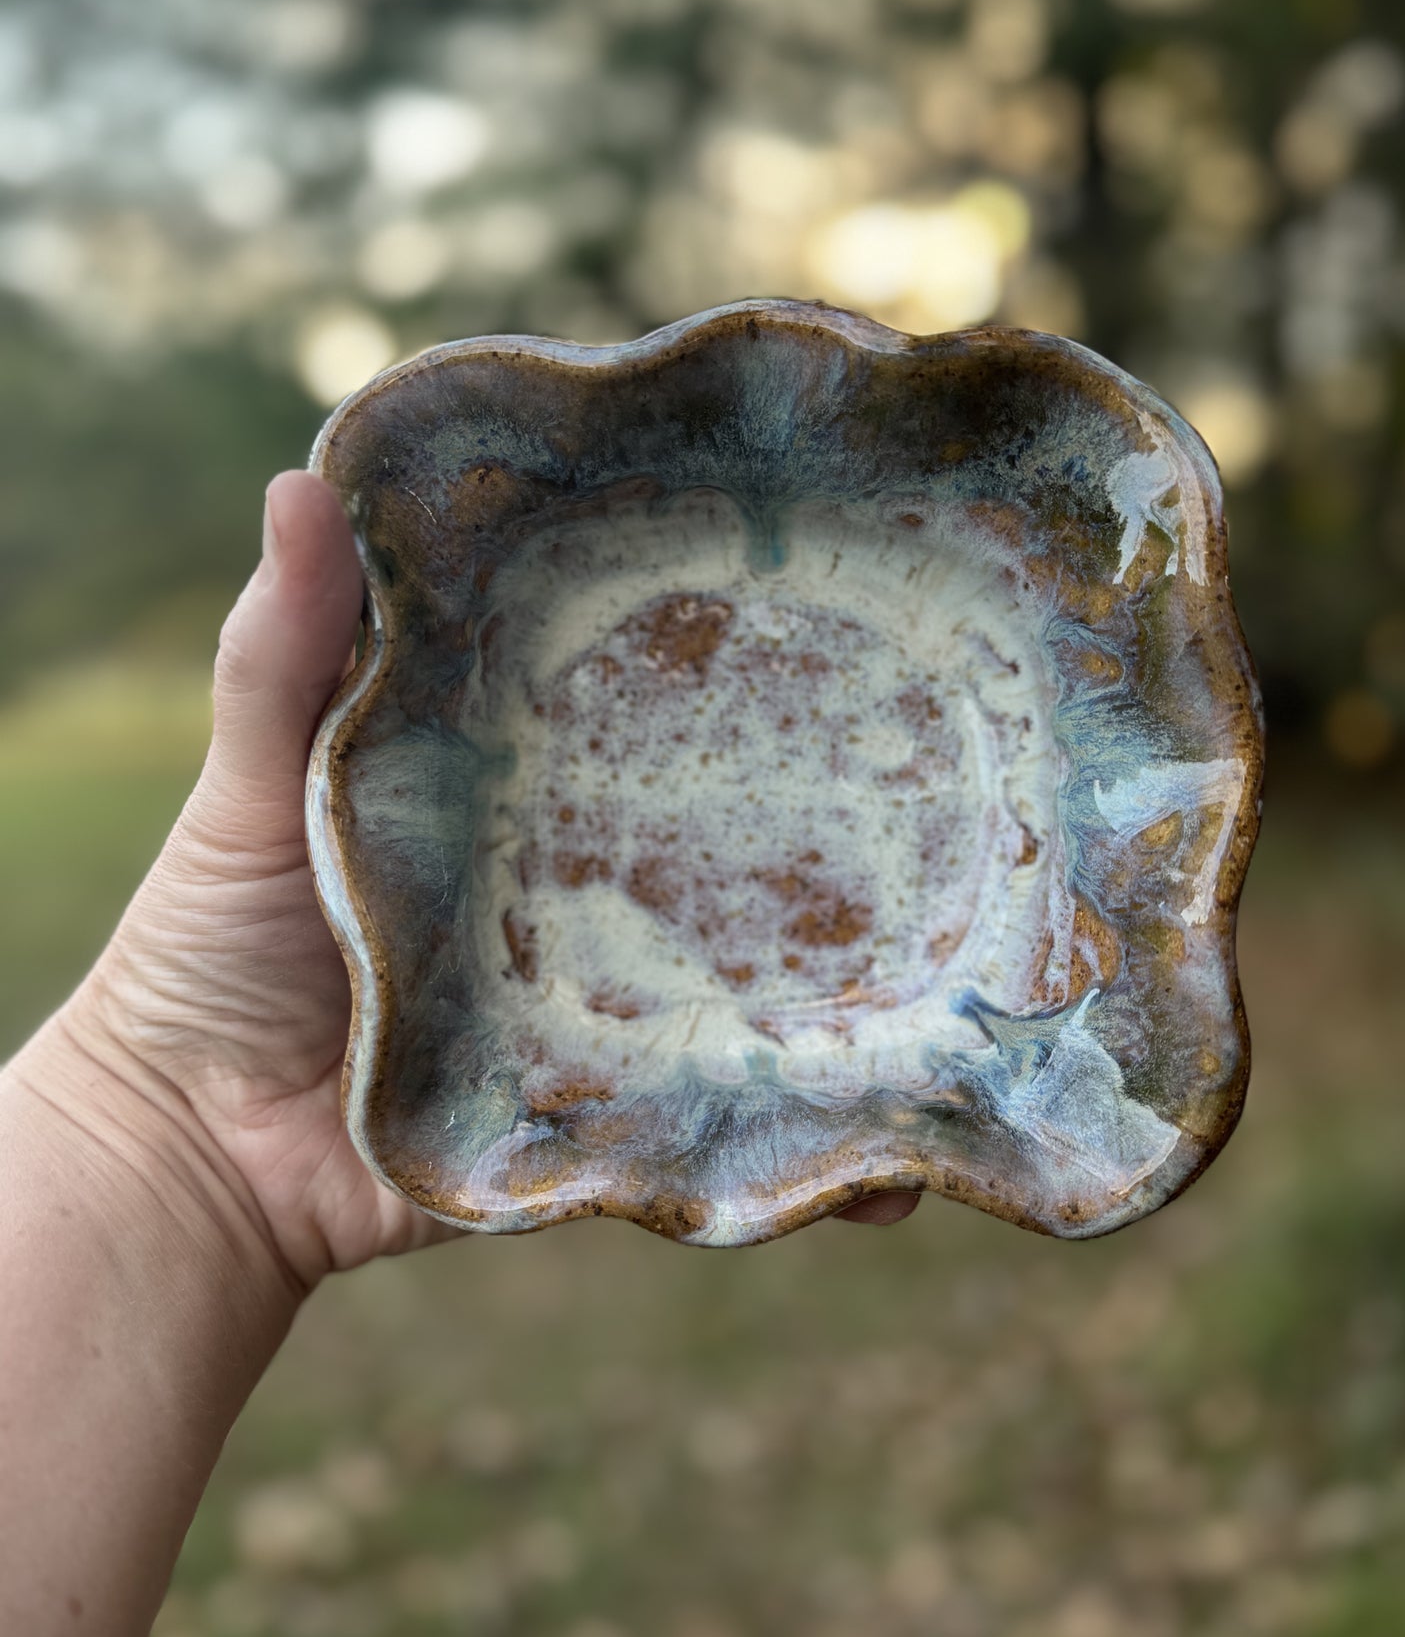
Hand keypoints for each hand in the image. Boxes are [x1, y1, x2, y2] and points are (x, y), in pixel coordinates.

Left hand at [51, 472, 912, 1296]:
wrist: (190, 1158)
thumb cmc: (207, 947)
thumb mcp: (252, 782)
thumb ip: (283, 654)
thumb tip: (302, 476)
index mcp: (519, 792)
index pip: (642, 706)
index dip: (722, 647)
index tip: (820, 570)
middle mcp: (583, 888)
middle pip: (726, 841)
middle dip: (836, 815)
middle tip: (957, 757)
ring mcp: (606, 1005)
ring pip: (754, 982)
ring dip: (857, 983)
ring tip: (982, 953)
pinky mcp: (606, 1116)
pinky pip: (721, 1122)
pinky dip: (811, 1150)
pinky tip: (901, 1160)